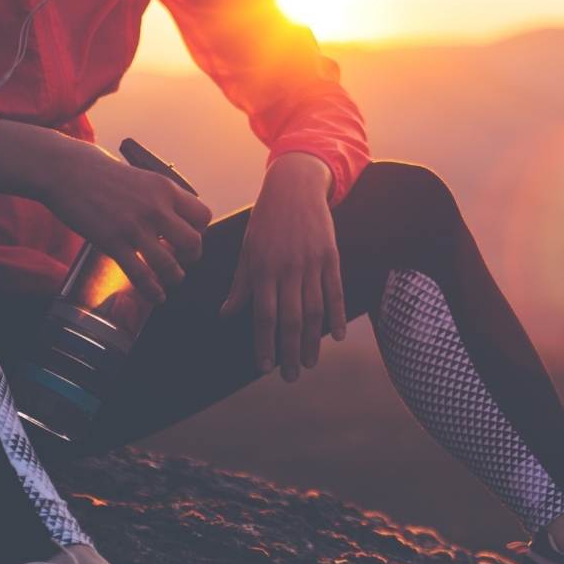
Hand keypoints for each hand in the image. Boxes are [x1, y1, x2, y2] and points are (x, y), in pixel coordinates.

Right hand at [36, 139, 212, 305]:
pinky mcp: (112, 242)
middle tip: (182, 261)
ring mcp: (134, 227)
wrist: (66, 170)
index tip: (187, 238)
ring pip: (169, 265)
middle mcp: (155, 208)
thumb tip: (170, 214)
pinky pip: (141, 275)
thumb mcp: (140, 177)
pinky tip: (156, 296)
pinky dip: (152, 291)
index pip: (202, 216)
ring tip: (170, 281)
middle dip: (191, 257)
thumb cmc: (100, 172)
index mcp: (165, 189)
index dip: (199, 232)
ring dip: (173, 277)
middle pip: (193, 242)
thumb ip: (158, 196)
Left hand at [219, 153, 344, 381]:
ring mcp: (311, 263)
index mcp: (262, 268)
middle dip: (289, 351)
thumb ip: (240, 284)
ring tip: (309, 363)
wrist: (295, 187)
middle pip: (290, 319)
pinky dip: (337, 315)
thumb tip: (225, 315)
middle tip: (289, 377)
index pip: (263, 315)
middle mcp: (287, 269)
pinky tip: (336, 335)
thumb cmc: (266, 220)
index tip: (264, 367)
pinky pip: (335, 291)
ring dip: (312, 341)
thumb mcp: (247, 249)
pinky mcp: (331, 257)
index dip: (264, 343)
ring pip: (314, 310)